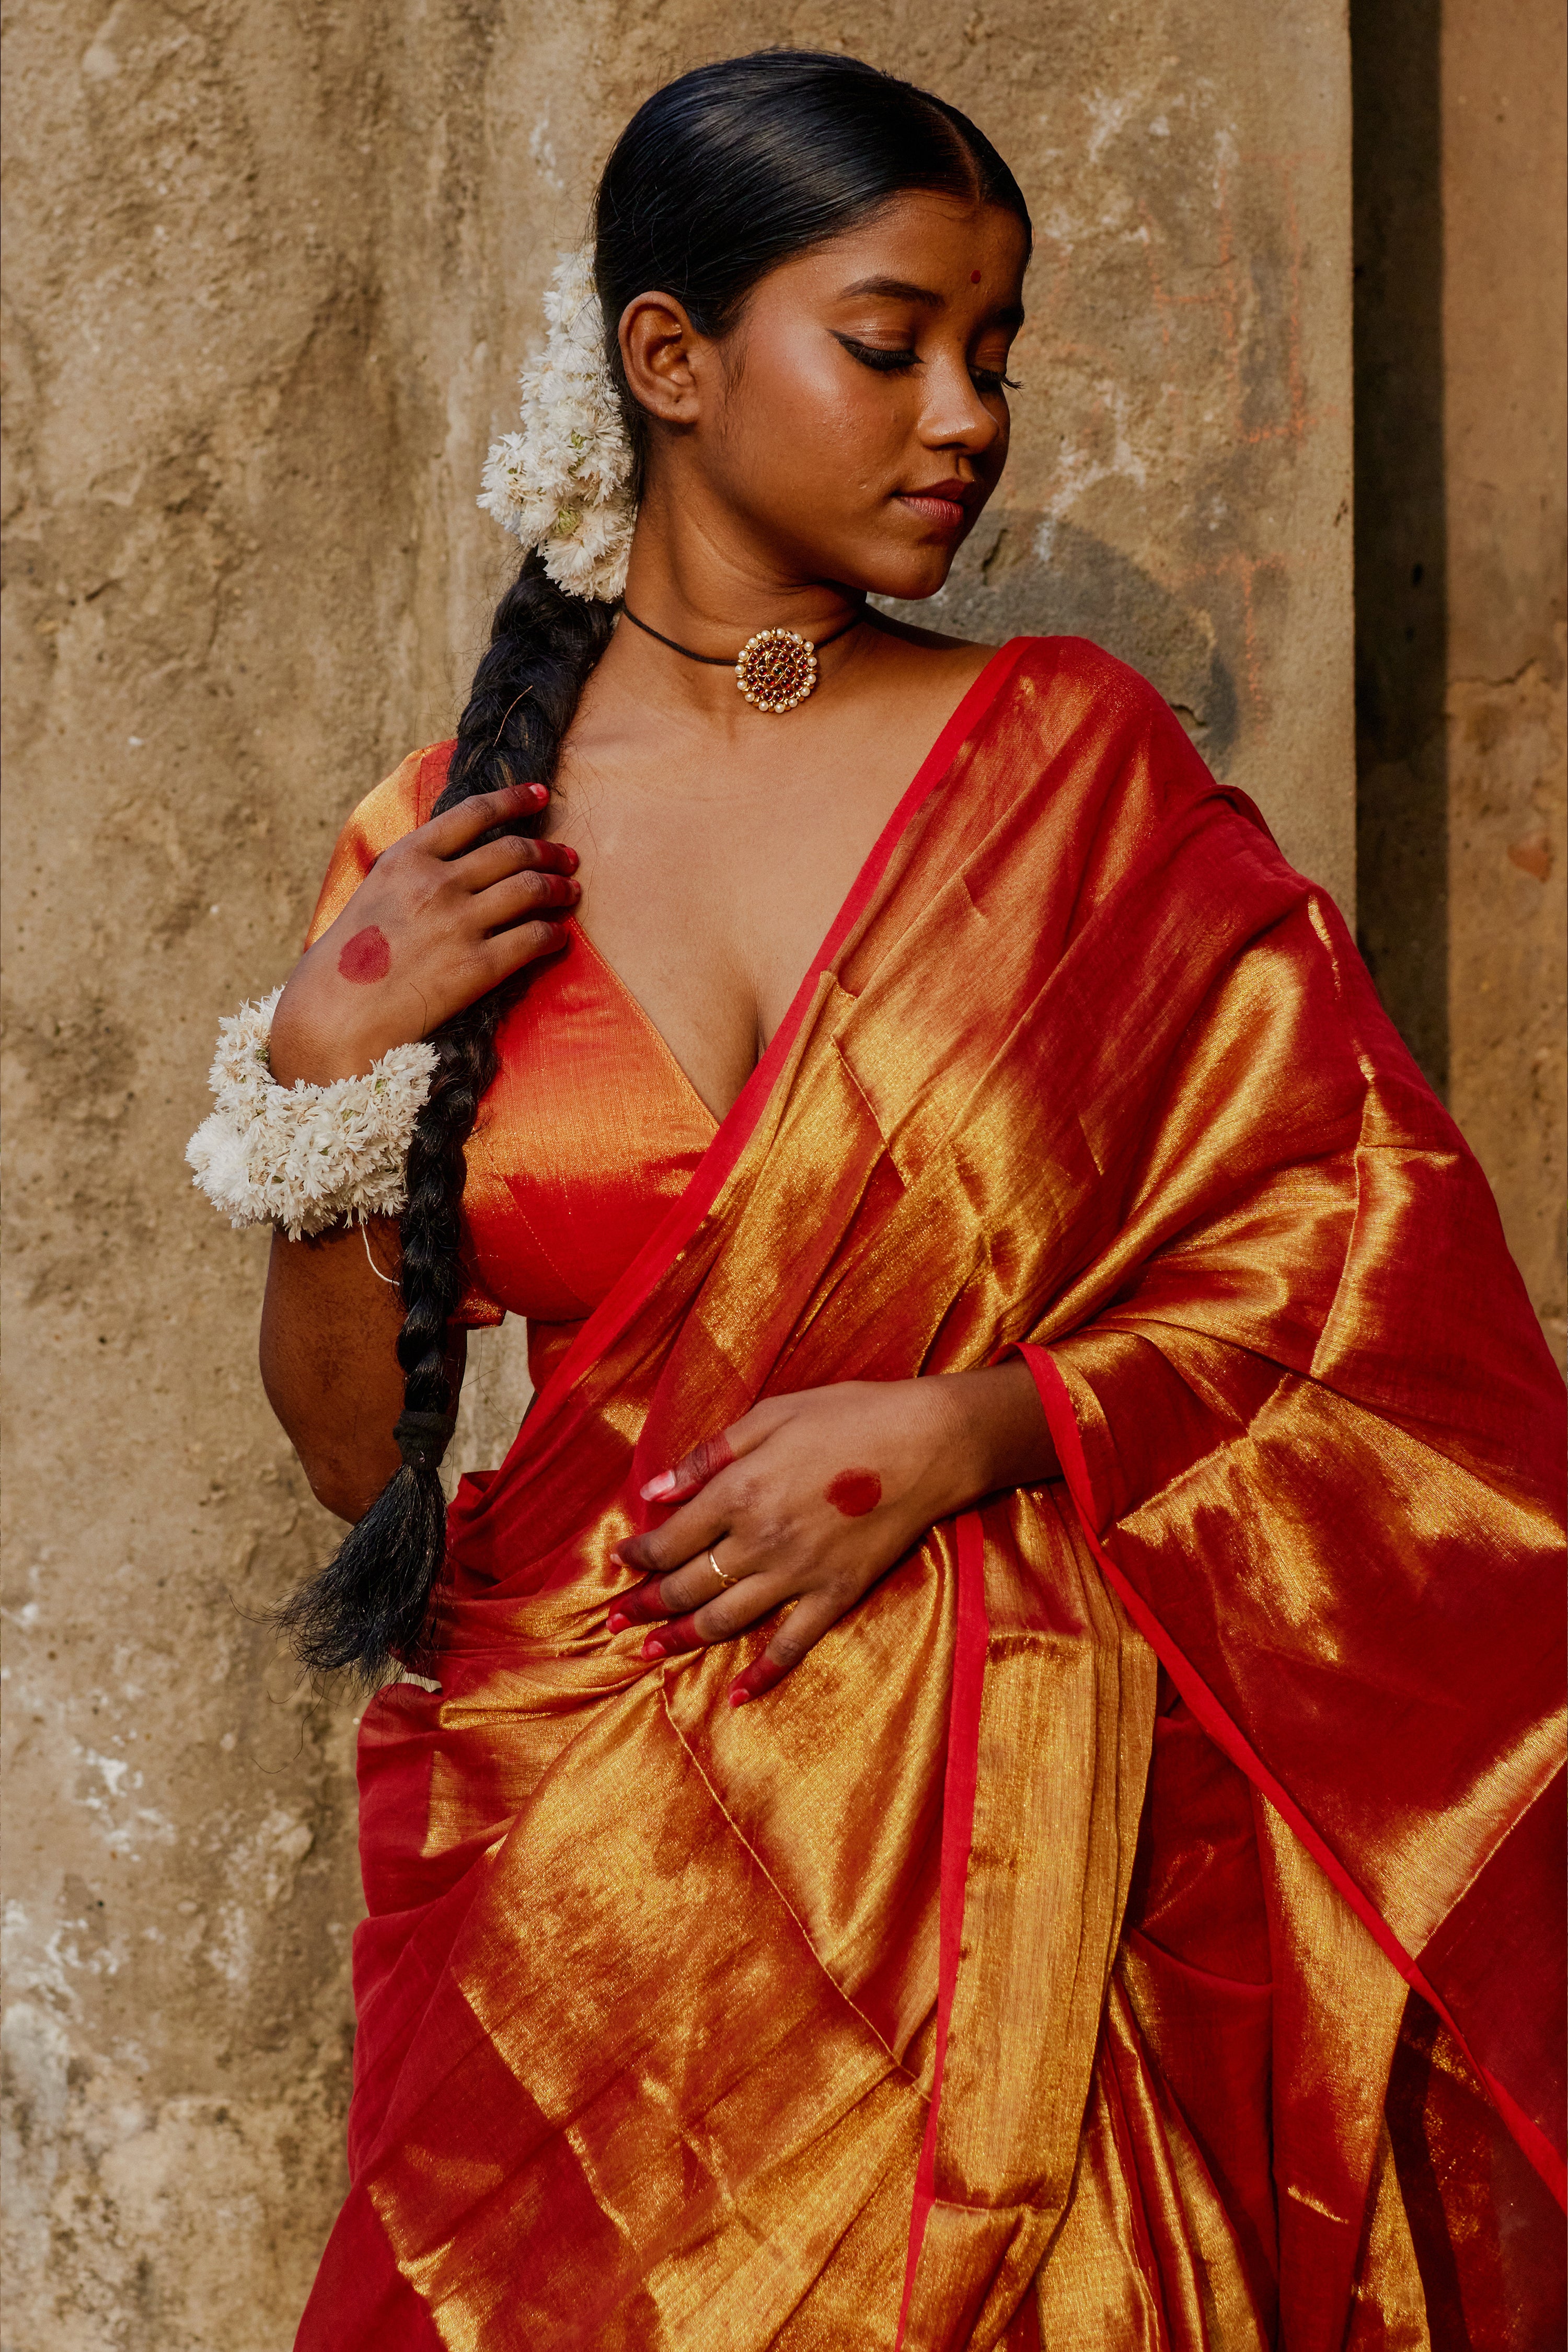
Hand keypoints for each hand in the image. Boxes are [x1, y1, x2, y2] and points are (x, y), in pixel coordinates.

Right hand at [269, 782, 579, 1084]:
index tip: (539, 796)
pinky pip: (533, 939)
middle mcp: (437, 883)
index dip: (513, 800)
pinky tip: (559, 937)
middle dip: (548, 851)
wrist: (335, 1017)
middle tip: (567, 857)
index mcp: (407, 859)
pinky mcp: (477, 967)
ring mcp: (459, 924)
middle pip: (512, 851)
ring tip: (571, 891)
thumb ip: (410, 875)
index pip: (473, 814)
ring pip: (530, 889)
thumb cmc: (344, 963)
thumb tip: (449, 864)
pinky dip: (553, 934)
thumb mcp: (371, 896)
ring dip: (559, 888)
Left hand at [608, 1364, 1055, 1705]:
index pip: (668, 1541)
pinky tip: (738, 1694)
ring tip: (650, 1651)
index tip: (619, 1565)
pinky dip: (762, 1672)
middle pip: (686, 1587)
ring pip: (724, 1620)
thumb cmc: (848, 1416)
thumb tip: (654, 1490)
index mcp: (737, 1493)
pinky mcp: (835, 1594)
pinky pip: (790, 1644)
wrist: (927, 1443)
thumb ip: (708, 1456)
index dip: (636, 1558)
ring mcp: (797, 1574)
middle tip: (617, 1620)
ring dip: (681, 1638)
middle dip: (645, 1605)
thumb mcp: (770, 1416)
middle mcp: (759, 1542)